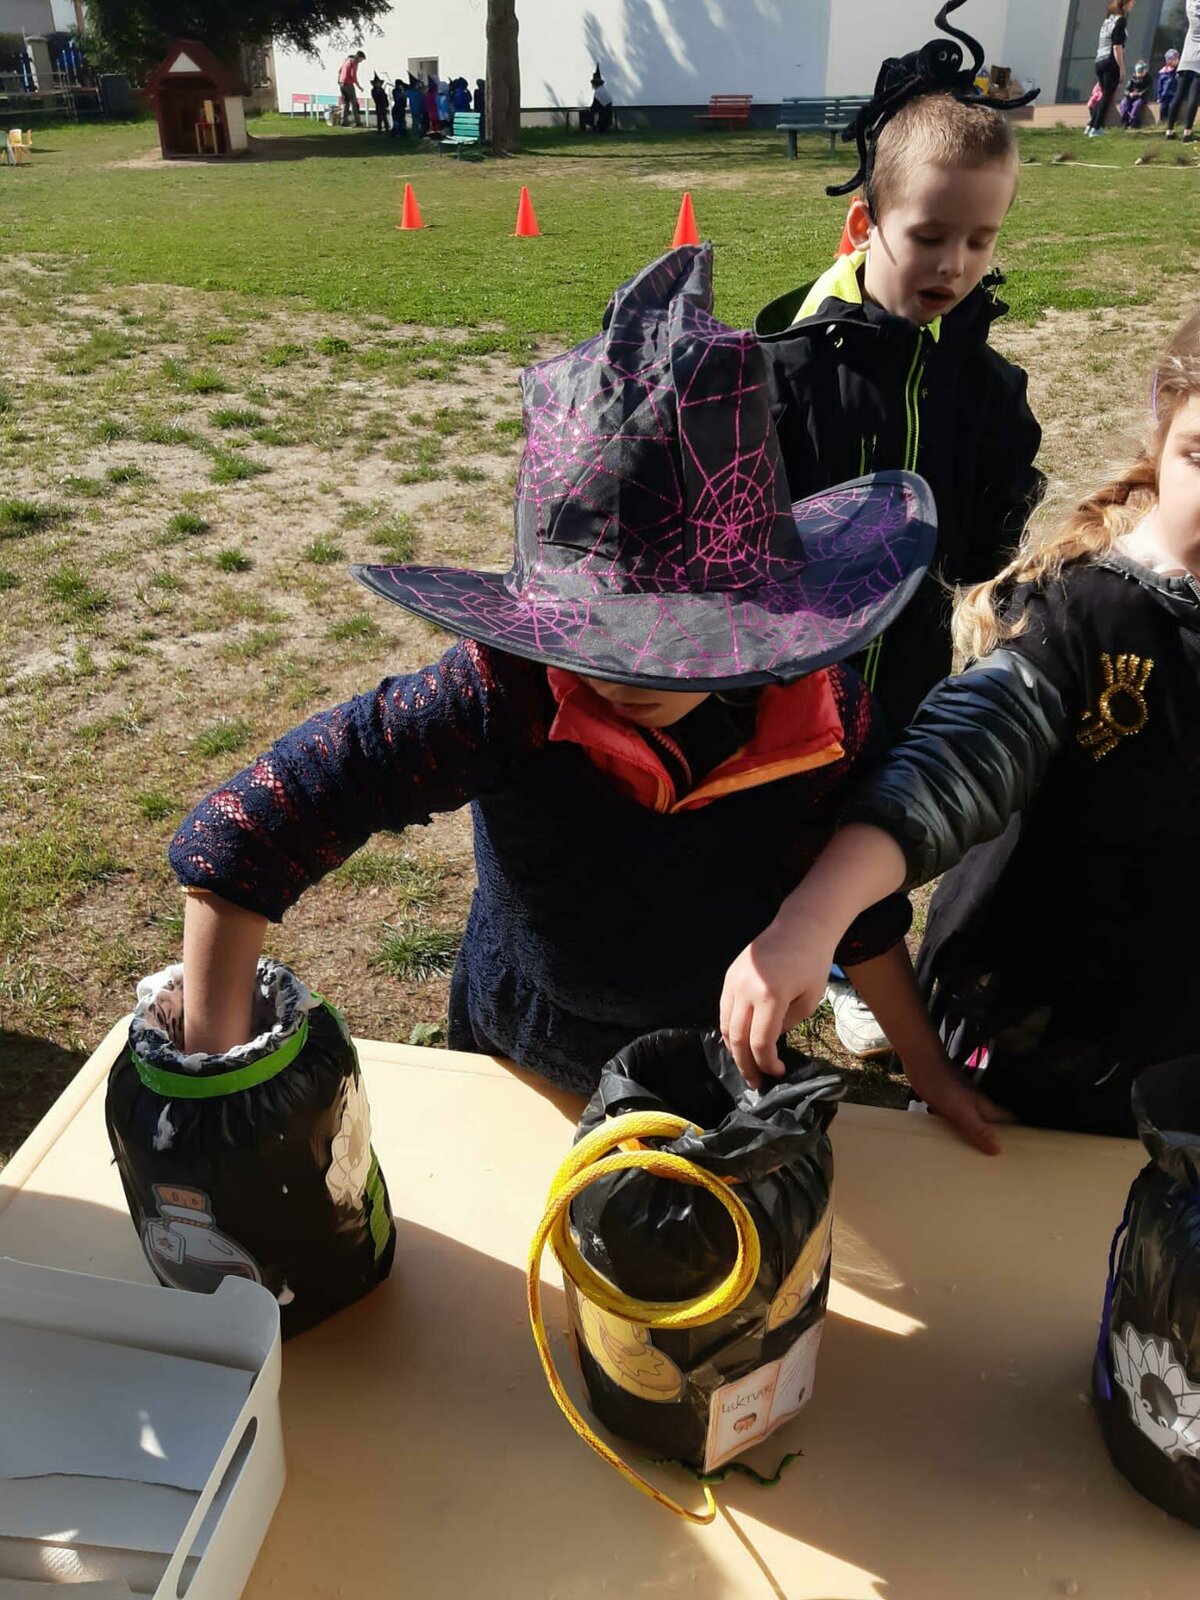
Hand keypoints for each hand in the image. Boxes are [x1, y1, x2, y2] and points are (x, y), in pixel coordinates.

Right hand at [720, 916, 837, 1088]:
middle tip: (754, 1082)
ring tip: (746, 1065)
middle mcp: (746, 989)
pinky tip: (740, 1040)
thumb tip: (769, 1040)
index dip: (767, 1063)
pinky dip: (730, 1029)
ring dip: (734, 1049)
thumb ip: (787, 1024)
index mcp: (770, 996)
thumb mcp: (809, 1000)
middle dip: (746, 1064)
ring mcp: (733, 981)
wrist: (801, 926)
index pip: (760, 1041)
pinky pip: (724, 1009)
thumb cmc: (813, 962)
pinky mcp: (729, 975)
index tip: (777, 1073)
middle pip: (737, 1037)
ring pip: (725, 1025)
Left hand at [903, 1049, 1014, 1155]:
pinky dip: (958, 1132)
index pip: (1009, 1122)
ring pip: (974, 1125)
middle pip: (992, 1126)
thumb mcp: (963, 1112)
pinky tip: (953, 1143)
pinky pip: (957, 1123)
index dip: (1017, 1136)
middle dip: (996, 1141)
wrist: (922, 1065)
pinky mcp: (948, 1105)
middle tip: (997, 1163)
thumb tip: (999, 1149)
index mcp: (986, 1108)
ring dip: (976, 1138)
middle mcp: (977, 1107)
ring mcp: (963, 1105)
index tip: (1021, 1153)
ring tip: (977, 1158)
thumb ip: (979, 1130)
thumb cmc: (944, 1084)